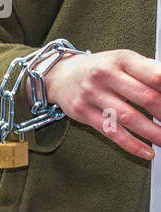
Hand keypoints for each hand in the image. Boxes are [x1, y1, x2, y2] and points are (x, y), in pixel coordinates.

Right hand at [43, 49, 160, 158]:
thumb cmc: (98, 69)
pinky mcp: (83, 112)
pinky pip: (111, 132)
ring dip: (154, 133)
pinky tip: (146, 152)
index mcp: (122, 59)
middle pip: (146, 97)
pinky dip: (132, 144)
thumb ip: (149, 71)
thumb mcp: (124, 60)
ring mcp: (92, 94)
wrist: (60, 76)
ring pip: (130, 118)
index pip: (156, 75)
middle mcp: (105, 75)